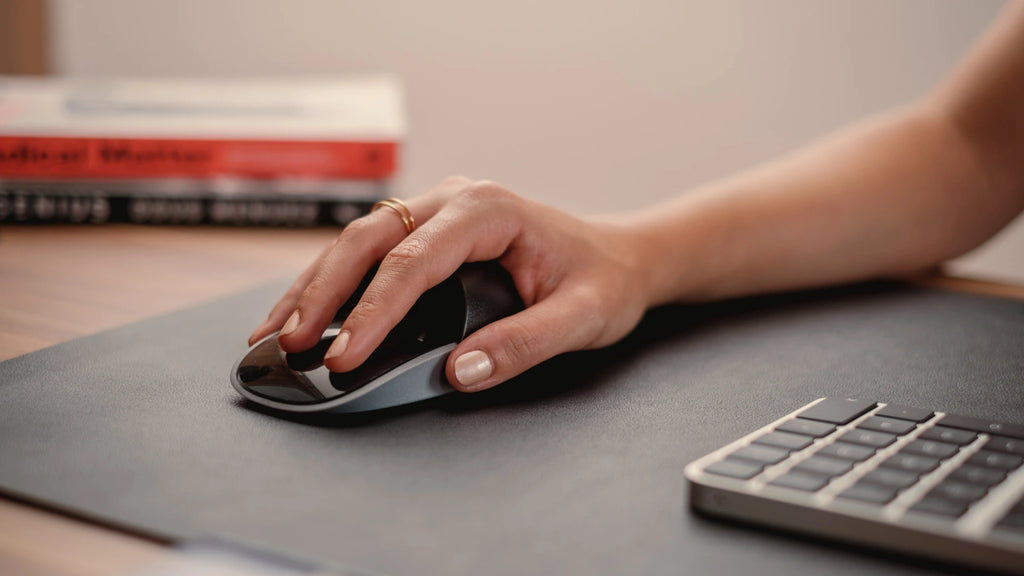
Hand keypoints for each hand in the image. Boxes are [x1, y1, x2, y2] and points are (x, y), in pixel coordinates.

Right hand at [248, 177, 652, 391]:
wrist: (618, 256)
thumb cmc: (603, 281)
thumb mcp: (581, 318)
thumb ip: (523, 344)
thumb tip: (457, 373)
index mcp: (489, 210)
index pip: (414, 261)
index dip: (373, 311)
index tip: (345, 357)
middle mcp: (455, 199)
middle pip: (369, 239)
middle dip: (324, 293)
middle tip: (292, 344)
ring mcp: (437, 209)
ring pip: (357, 241)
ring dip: (314, 286)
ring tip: (275, 332)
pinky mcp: (427, 230)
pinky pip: (369, 251)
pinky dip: (331, 282)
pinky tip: (304, 311)